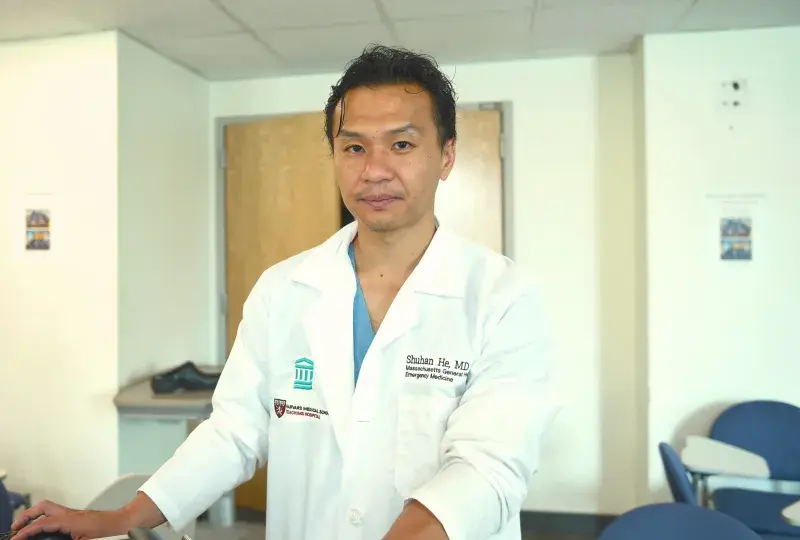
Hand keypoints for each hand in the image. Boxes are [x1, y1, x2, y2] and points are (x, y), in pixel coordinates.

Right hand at [11, 500, 129, 539]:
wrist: (125, 522)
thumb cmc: (109, 532)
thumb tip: (51, 538)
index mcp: (70, 520)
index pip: (42, 524)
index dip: (26, 531)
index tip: (15, 539)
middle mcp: (70, 514)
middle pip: (44, 508)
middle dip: (26, 517)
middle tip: (15, 529)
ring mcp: (74, 514)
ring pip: (50, 509)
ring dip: (35, 517)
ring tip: (25, 530)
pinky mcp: (78, 518)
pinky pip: (57, 515)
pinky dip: (45, 520)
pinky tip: (43, 530)